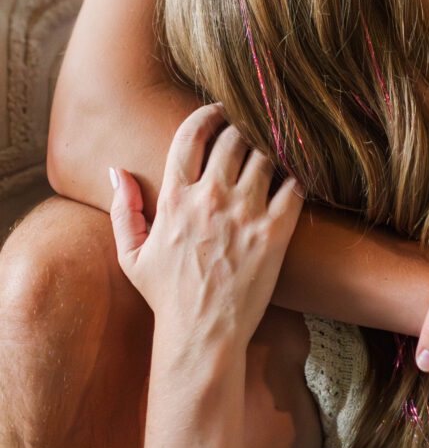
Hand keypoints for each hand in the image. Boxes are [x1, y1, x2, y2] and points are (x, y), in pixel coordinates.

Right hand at [109, 103, 303, 348]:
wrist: (202, 335)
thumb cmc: (167, 295)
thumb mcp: (132, 254)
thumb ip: (123, 208)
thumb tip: (115, 170)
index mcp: (175, 198)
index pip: (191, 134)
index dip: (207, 115)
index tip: (218, 113)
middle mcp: (210, 198)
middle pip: (233, 138)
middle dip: (240, 132)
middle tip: (246, 137)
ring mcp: (245, 214)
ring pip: (264, 157)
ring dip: (266, 154)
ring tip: (267, 161)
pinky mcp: (274, 232)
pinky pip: (293, 186)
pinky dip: (294, 178)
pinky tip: (289, 183)